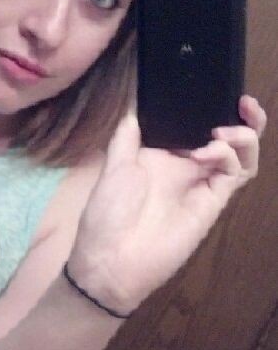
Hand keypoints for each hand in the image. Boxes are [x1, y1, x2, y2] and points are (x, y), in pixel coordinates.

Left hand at [68, 95, 265, 314]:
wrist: (111, 261)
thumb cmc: (107, 215)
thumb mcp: (114, 166)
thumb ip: (128, 135)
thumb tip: (135, 105)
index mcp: (165, 156)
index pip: (198, 125)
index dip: (212, 108)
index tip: (216, 89)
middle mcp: (188, 168)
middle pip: (228, 137)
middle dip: (242, 118)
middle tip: (242, 101)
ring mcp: (202, 185)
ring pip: (241, 155)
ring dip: (242, 135)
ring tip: (224, 130)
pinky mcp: (212, 203)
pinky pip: (236, 175)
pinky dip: (231, 156)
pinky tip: (212, 149)